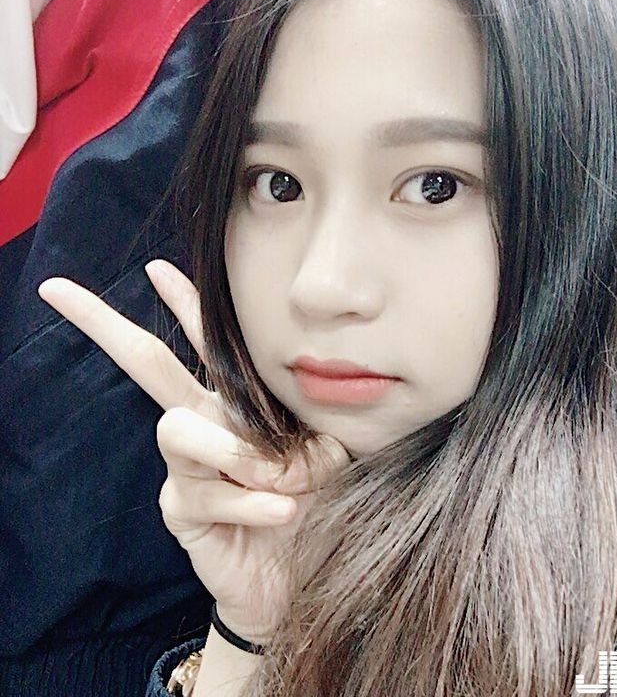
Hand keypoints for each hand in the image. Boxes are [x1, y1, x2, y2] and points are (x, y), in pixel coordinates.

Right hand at [38, 260, 350, 640]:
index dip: (185, 304)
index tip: (158, 267)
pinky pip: (207, 492)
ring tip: (288, 478)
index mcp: (237, 404)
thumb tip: (294, 420)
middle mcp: (203, 427)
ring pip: (176, 429)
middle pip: (146, 364)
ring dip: (239, 451)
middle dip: (104, 325)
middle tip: (58, 289)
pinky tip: (286, 511)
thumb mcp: (331, 453)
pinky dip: (254, 501)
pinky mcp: (183, 512)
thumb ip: (317, 427)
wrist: (305, 576)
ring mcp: (186, 469)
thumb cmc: (320, 505)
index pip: (208, 343)